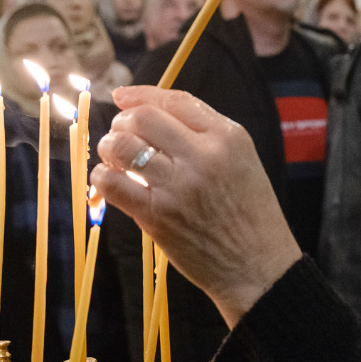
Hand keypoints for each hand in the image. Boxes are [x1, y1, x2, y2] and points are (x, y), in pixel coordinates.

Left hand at [92, 87, 301, 327]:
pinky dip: (102, 177)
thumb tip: (150, 112)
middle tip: (121, 136)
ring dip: (109, 148)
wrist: (258, 267)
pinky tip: (111, 182)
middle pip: (142, 118)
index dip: (141, 95)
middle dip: (122, 122)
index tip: (121, 97)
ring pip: (121, 145)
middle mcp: (203, 156)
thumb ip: (206, 136)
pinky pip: (111, 182)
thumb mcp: (242, 162)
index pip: (174, 100)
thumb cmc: (250, 216)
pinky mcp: (157, 215)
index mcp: (228, 137)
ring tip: (115, 159)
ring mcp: (178, 186)